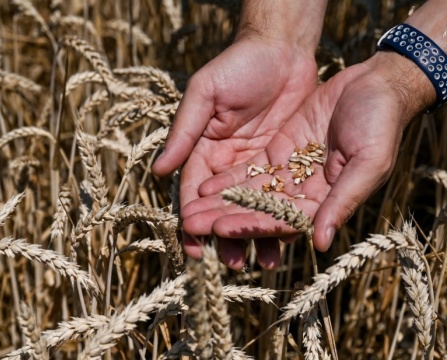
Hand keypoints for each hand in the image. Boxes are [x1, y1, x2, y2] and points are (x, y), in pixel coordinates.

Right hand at [152, 38, 317, 259]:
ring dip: (256, 234)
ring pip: (254, 208)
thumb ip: (185, 131)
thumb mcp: (205, 94)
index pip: (195, 191)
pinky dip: (283, 216)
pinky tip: (289, 237)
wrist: (282, 49)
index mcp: (204, 149)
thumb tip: (157, 172)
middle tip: (231, 264)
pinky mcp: (283, 163)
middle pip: (225, 207)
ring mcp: (257, 165)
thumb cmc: (237, 65)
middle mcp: (228, 163)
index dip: (194, 218)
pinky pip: (281, 195)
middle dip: (226, 236)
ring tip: (264, 261)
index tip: (193, 244)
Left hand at [181, 52, 431, 268]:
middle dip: (226, 219)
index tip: (220, 229)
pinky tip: (203, 187)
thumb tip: (319, 243)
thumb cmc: (381, 123)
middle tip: (192, 226)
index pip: (284, 220)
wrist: (377, 84)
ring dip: (220, 204)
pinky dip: (229, 180)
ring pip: (251, 193)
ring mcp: (292, 172)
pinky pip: (251, 170)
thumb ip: (342, 201)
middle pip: (260, 212)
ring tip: (188, 213)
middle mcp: (306, 193)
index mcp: (327, 202)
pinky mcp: (281, 150)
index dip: (252, 225)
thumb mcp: (368, 162)